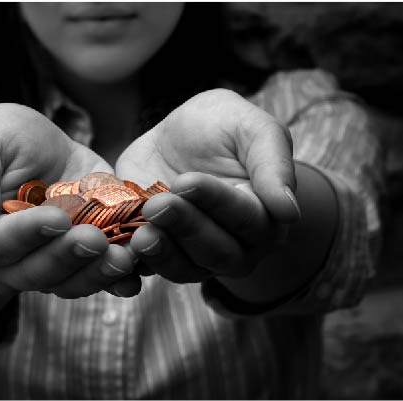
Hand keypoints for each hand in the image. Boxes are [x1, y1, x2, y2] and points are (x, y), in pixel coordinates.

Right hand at [0, 104, 140, 297]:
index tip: (56, 218)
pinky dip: (118, 281)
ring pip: (69, 283)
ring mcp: (50, 266)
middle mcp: (10, 263)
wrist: (46, 152)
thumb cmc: (7, 142)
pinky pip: (99, 280)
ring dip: (96, 274)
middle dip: (67, 257)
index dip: (26, 234)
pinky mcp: (83, 262)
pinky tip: (134, 276)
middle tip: (94, 239)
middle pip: (35, 272)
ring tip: (123, 257)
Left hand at [115, 89, 299, 280]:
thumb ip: (273, 163)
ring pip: (185, 268)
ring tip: (140, 233)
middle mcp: (236, 245)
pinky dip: (135, 263)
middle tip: (158, 204)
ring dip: (162, 252)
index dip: (217, 202)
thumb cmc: (221, 128)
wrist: (178, 136)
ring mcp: (196, 256)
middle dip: (186, 228)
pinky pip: (150, 269)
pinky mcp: (161, 255)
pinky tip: (120, 248)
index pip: (247, 218)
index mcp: (264, 215)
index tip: (187, 180)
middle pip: (217, 251)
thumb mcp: (251, 128)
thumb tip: (289, 212)